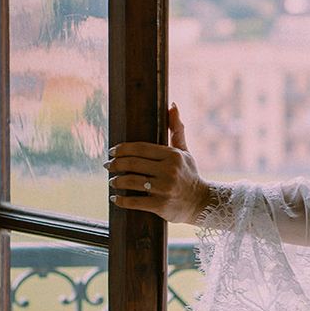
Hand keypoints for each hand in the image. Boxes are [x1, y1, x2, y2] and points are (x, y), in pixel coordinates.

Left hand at [104, 104, 210, 222]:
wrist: (202, 202)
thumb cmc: (189, 174)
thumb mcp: (185, 152)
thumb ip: (177, 130)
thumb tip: (172, 105)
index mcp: (172, 155)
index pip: (140, 148)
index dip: (121, 149)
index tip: (112, 152)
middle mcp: (168, 171)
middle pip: (132, 164)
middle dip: (115, 164)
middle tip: (108, 166)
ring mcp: (164, 189)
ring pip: (131, 181)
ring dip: (116, 181)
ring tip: (112, 181)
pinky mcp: (161, 205)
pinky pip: (135, 202)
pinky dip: (122, 200)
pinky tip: (116, 198)